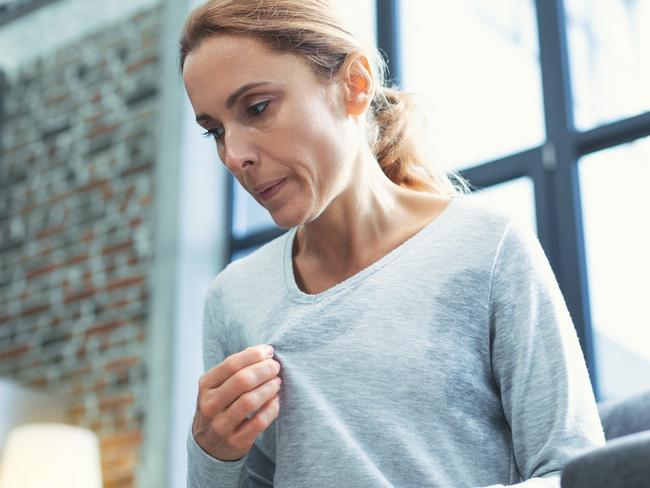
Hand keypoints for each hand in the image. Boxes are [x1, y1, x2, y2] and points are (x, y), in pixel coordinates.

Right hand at [192, 344, 281, 460]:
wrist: (209, 443)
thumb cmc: (221, 405)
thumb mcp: (218, 385)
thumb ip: (236, 369)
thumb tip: (264, 351)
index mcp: (206, 385)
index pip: (231, 364)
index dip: (254, 355)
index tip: (269, 351)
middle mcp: (210, 405)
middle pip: (242, 381)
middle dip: (264, 370)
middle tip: (276, 366)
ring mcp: (221, 425)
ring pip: (250, 401)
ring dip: (269, 388)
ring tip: (277, 382)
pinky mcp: (235, 441)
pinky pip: (259, 422)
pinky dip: (271, 408)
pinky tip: (276, 400)